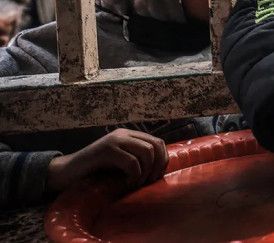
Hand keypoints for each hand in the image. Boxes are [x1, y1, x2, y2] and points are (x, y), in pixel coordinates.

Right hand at [46, 128, 167, 192]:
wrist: (66, 173)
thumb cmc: (94, 172)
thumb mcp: (120, 164)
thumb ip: (137, 160)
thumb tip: (159, 171)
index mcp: (129, 135)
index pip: (158, 142)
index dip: (163, 160)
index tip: (156, 176)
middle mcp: (123, 134)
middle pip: (155, 146)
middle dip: (157, 166)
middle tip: (148, 182)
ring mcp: (114, 141)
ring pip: (146, 152)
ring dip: (146, 172)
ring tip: (136, 183)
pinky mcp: (106, 150)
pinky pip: (131, 162)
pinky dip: (134, 176)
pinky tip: (126, 184)